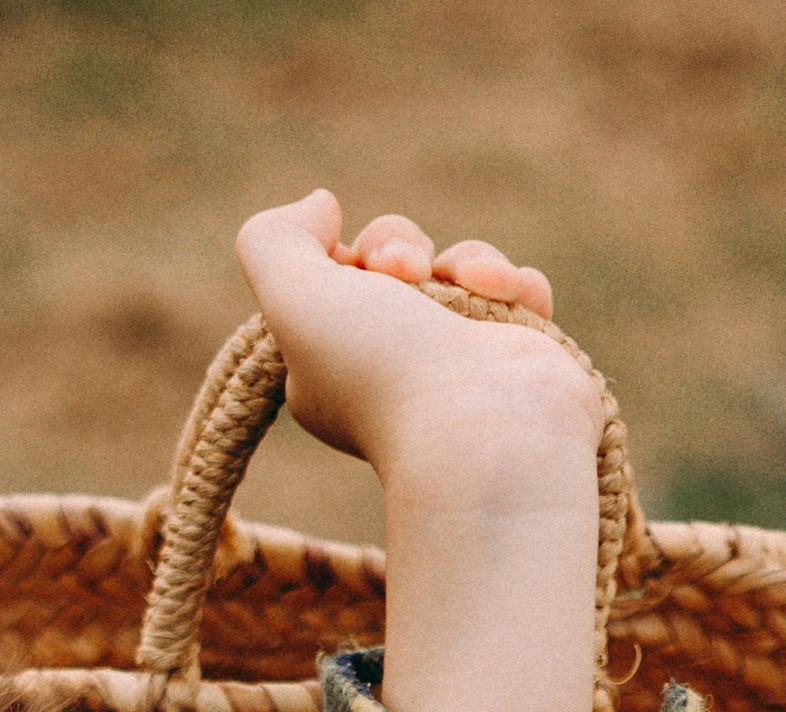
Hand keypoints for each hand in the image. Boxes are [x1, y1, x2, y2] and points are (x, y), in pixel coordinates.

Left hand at [234, 192, 589, 488]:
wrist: (487, 432)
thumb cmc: (383, 371)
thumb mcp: (290, 298)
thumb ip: (272, 240)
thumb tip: (321, 206)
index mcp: (327, 371)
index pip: (329, 282)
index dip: (341, 257)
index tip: (351, 272)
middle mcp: (389, 369)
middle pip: (390, 259)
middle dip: (399, 247)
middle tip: (408, 275)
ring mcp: (456, 364)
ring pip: (453, 267)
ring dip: (465, 259)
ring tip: (476, 287)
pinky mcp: (513, 357)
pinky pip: (511, 289)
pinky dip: (513, 283)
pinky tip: (512, 298)